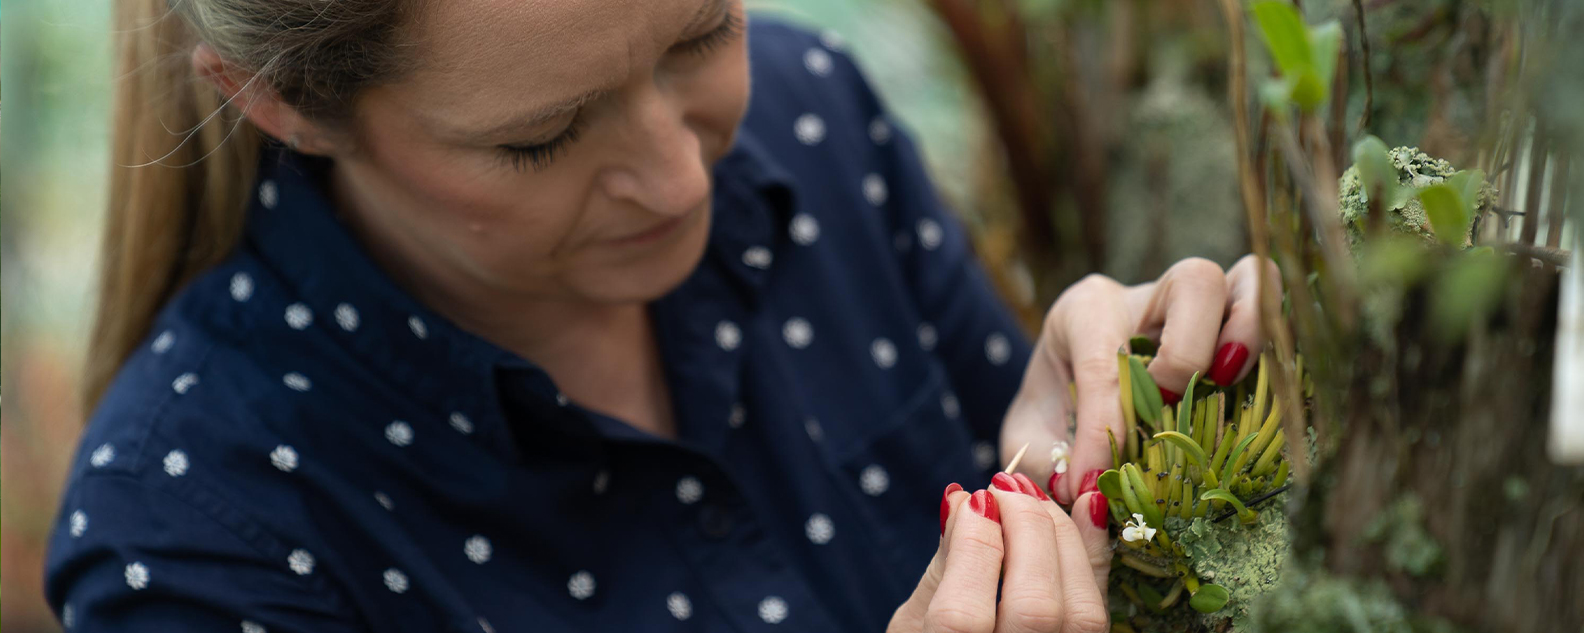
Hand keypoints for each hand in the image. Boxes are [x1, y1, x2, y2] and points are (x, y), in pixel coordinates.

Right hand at [888, 474, 1110, 632]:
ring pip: (1081, 610)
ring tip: (1033, 498)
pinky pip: (1102, 606)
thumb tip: (964, 500)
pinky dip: (1095, 552)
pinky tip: (1087, 504)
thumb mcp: (913, 623)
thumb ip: (940, 569)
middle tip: (1004, 488)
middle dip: (1024, 531)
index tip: (972, 499)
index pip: (965, 616)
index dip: (973, 547)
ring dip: (1061, 536)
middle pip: (1035, 608)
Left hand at [1001, 255, 1280, 504]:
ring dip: (1249, 335)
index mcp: (1088, 309)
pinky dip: (1278, 345)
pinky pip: (1276, 312)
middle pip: (1196, 281)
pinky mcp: (1238, 330)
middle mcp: (1149, 296)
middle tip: (1166, 406)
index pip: (1105, 354)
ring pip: (1249, 280)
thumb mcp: (1030, 438)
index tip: (1095, 479)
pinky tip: (1259, 393)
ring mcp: (1202, 307)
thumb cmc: (1055, 413)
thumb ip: (1043, 464)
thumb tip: (1090, 494)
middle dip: (1189, 351)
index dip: (1105, 420)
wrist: (1069, 397)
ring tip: (1226, 385)